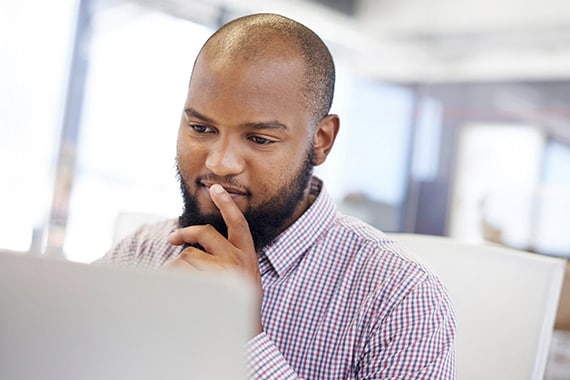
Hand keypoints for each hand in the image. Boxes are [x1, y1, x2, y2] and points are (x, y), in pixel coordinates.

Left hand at [165, 184, 262, 334]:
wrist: (247, 334)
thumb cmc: (240, 304)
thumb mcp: (243, 276)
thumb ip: (228, 258)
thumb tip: (193, 247)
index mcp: (248, 254)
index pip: (238, 223)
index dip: (226, 204)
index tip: (216, 188)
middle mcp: (238, 258)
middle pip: (204, 234)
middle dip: (184, 234)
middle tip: (172, 239)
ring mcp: (225, 270)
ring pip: (188, 256)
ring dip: (176, 267)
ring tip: (177, 285)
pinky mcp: (212, 281)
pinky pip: (182, 271)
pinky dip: (173, 278)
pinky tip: (176, 291)